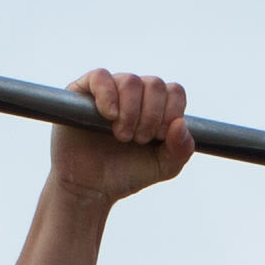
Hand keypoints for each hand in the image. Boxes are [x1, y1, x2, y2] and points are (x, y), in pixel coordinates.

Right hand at [50, 70, 194, 207]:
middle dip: (151, 117)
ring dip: (131, 112)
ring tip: (121, 135)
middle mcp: (134, 93)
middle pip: (154, 84)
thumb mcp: (164, 167)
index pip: (174, 91)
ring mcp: (109, 90)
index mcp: (156, 105)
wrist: (90, 187)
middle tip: (138, 140)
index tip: (158, 137)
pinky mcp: (82, 92)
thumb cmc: (126, 173)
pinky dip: (108, 96)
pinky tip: (110, 116)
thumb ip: (182, 149)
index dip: (171, 113)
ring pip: (130, 81)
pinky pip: (100, 77)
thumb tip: (180, 123)